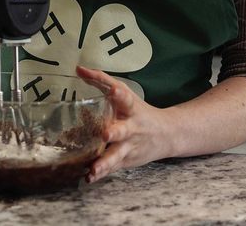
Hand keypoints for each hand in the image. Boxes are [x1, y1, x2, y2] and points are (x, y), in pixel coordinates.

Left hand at [76, 66, 176, 182]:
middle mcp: (132, 128)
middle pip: (123, 130)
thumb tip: (78, 69)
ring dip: (105, 162)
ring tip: (93, 168)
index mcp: (131, 108)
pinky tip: (89, 177)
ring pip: (117, 155)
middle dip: (114, 133)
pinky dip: (101, 173)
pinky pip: (112, 167)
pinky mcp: (126, 160)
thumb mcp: (124, 94)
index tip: (112, 89)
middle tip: (105, 134)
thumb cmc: (138, 111)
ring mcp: (129, 146)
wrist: (167, 135)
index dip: (118, 93)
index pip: (125, 97)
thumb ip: (101, 81)